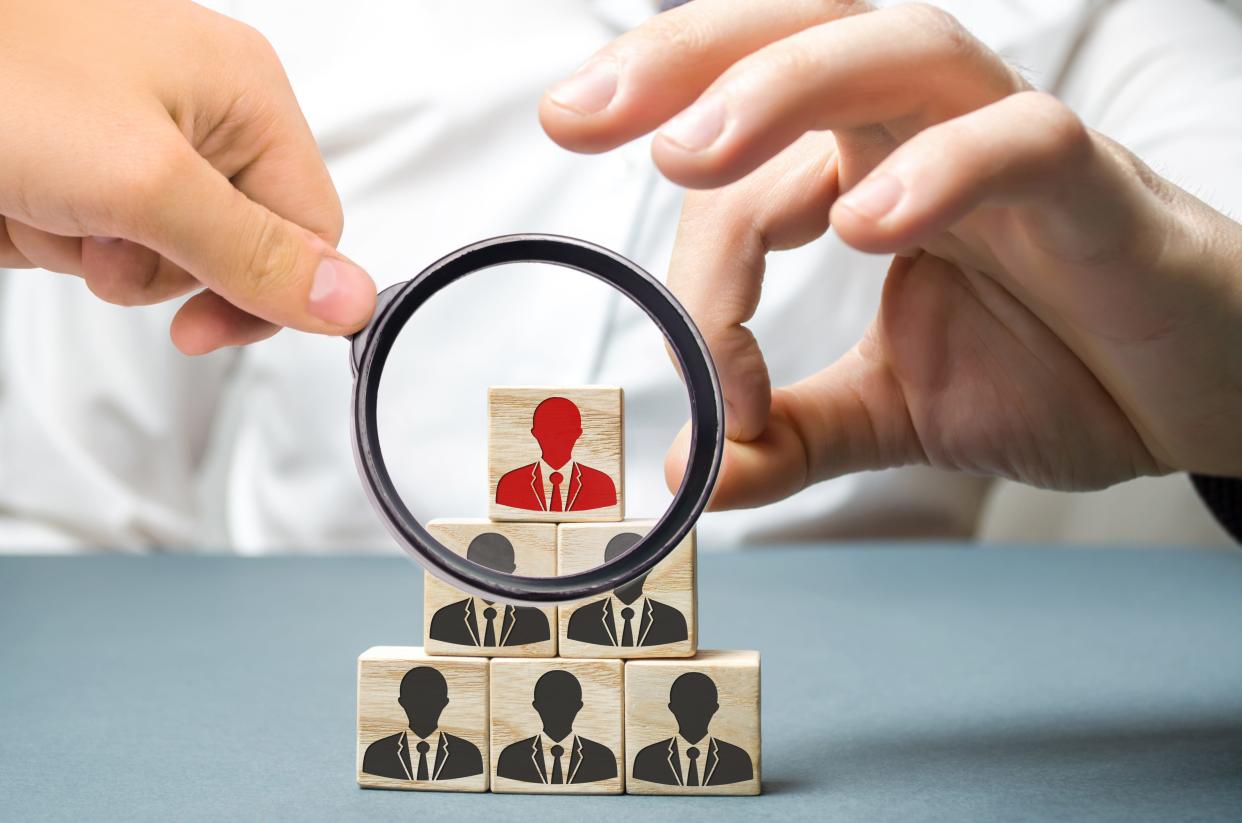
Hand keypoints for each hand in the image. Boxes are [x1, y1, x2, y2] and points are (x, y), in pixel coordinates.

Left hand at [0, 0, 374, 353]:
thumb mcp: (143, 181)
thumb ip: (255, 253)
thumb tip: (352, 302)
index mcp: (246, 93)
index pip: (312, 230)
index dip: (265, 292)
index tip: (200, 328)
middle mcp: (202, 110)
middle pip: (238, 248)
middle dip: (161, 265)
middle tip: (103, 228)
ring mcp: (138, 136)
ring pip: (167, 255)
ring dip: (100, 255)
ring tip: (49, 202)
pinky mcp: (84, 161)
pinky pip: (106, 239)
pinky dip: (60, 240)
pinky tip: (25, 200)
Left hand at [540, 0, 1241, 507]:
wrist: (1193, 395)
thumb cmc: (1054, 369)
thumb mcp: (891, 412)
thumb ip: (791, 434)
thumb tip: (686, 475)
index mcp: (866, 169)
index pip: (745, 178)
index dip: (698, 265)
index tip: (695, 370)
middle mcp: (926, 133)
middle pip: (802, 30)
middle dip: (682, 60)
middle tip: (575, 112)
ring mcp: (1012, 146)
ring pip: (900, 50)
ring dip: (782, 87)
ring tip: (691, 153)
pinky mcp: (1096, 188)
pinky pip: (1021, 140)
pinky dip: (941, 170)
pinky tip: (867, 226)